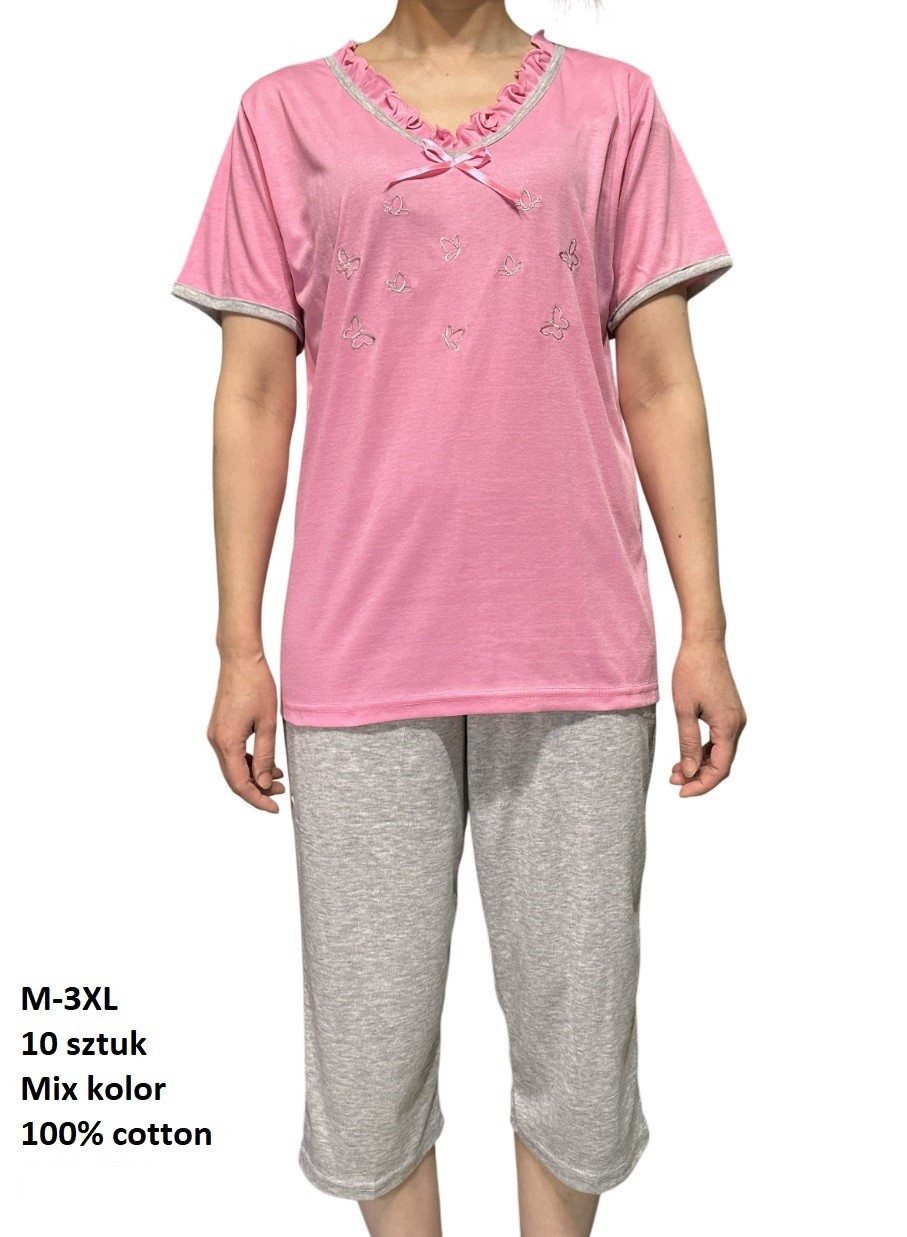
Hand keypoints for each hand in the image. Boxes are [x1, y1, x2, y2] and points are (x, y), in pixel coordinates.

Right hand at [207, 653, 284, 812]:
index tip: (274, 808)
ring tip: (278, 778)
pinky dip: (248, 762)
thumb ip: (265, 755)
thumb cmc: (255, 685)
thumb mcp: (268, 723)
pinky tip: (265, 762)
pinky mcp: (220, 728)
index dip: (257, 799)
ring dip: (254, 775)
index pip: (240, 784)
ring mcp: (216, 734)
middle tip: (280, 793)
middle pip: (234, 778)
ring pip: (233, 767)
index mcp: (227, 743)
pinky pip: (232, 754)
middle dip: (257, 789)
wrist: (240, 659)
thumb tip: (263, 782)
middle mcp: (216, 741)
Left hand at [670, 638, 745, 796]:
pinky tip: (686, 755)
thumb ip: (687, 743)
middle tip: (674, 781)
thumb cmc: (691, 672)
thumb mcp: (683, 710)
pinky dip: (704, 751)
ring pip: (720, 753)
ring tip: (675, 770)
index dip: (702, 784)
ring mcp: (735, 718)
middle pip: (722, 763)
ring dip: (700, 764)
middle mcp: (737, 724)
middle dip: (699, 776)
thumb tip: (690, 772)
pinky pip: (719, 740)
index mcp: (728, 725)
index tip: (682, 792)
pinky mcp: (728, 713)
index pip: (720, 768)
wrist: (703, 643)